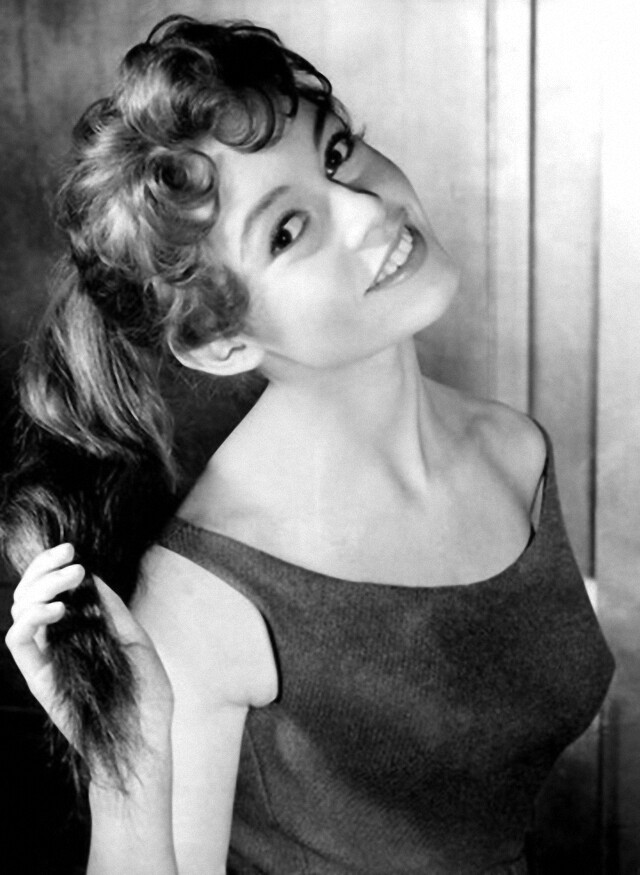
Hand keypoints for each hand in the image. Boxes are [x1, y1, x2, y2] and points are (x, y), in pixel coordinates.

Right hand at [5, 543, 173, 754]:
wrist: (144, 741)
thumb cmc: (147, 697)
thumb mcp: (138, 643)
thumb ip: (114, 613)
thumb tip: (95, 580)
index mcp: (80, 630)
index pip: (53, 589)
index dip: (53, 565)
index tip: (71, 550)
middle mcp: (58, 640)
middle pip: (29, 593)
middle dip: (43, 567)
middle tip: (68, 557)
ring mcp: (45, 658)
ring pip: (18, 610)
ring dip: (39, 586)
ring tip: (68, 583)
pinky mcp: (37, 677)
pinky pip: (16, 641)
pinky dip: (29, 617)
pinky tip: (55, 609)